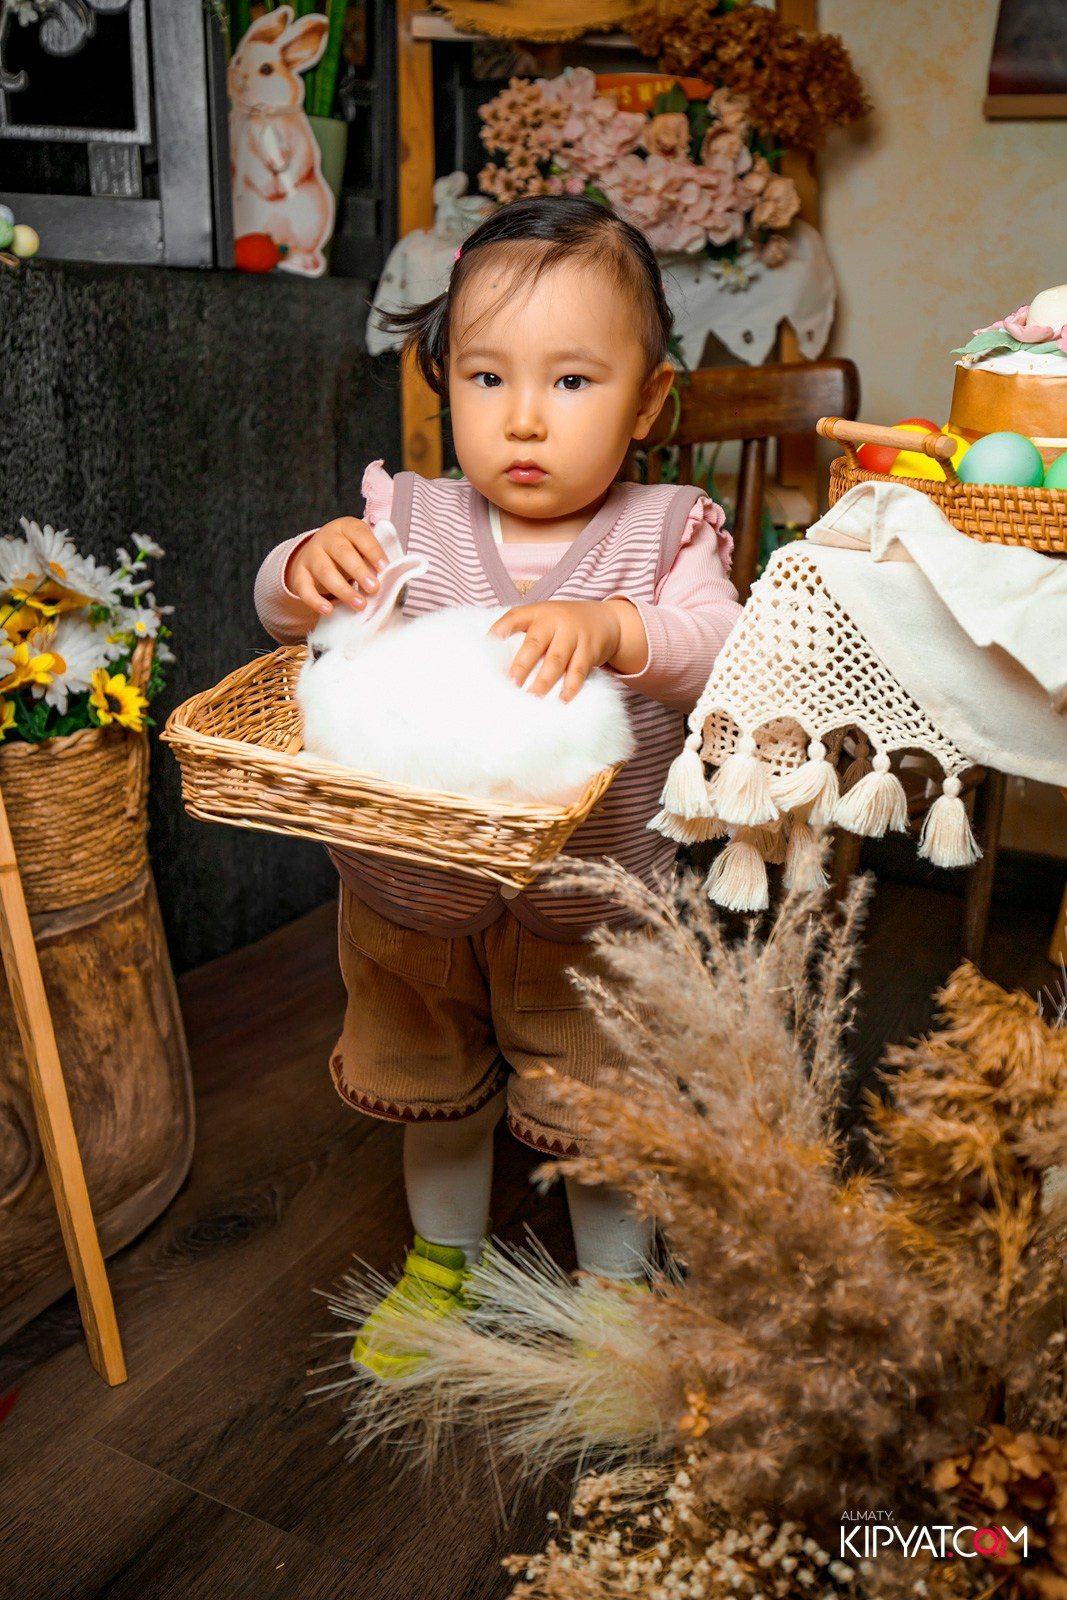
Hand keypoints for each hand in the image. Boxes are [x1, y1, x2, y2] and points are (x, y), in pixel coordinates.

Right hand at [285, 517, 389, 614]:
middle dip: (359, 571)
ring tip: (359, 605)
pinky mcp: (299, 573)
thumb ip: (376, 562)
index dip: (373, 551)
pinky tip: (328, 610)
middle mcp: (327, 538)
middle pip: (342, 553)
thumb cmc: (351, 553)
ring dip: (343, 589)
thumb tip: (394, 582)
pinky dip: (315, 600)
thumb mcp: (363, 549)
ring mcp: (311, 555)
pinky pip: (304, 587)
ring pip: (324, 571)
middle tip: (373, 589)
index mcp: (347, 528)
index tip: (384, 568)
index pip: (360, 535)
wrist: (318, 554)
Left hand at [488, 600, 630, 701]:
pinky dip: (570, 687)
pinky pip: (578, 671)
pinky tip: (562, 700)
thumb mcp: (545, 619)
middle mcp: (554, 622)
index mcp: (537, 613)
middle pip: (534, 644)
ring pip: (555, 660)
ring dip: (543, 681)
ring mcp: (573, 635)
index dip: (499, 630)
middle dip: (521, 666)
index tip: (486, 646)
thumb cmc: (564, 625)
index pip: (514, 618)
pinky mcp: (589, 650)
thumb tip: (496, 660)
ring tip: (533, 697)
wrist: (605, 620)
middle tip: (511, 684)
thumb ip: (524, 633)